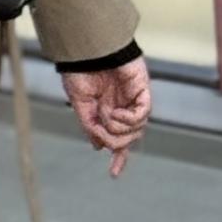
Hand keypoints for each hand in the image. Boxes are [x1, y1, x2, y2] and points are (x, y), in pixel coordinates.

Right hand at [60, 56, 150, 177]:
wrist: (87, 48)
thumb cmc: (80, 69)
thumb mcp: (79, 103)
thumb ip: (89, 125)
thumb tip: (98, 146)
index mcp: (107, 111)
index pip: (118, 138)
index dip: (118, 157)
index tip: (113, 174)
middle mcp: (123, 107)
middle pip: (128, 138)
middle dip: (115, 142)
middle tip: (102, 132)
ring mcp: (134, 100)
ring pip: (136, 129)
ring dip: (120, 129)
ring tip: (106, 117)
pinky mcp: (142, 90)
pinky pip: (142, 114)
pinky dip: (129, 119)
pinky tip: (115, 113)